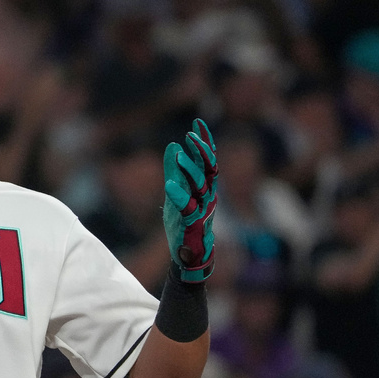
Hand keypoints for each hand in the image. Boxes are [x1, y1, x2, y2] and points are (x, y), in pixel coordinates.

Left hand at [163, 119, 217, 282]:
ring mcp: (202, 210)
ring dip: (190, 169)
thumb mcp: (177, 192)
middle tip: (190, 135)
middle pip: (209, 169)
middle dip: (201, 151)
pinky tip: (169, 185)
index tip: (197, 122)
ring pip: (201, 186)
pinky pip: (188, 208)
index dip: (204, 142)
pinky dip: (180, 196)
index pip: (208, 159)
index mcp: (205, 186)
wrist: (188, 255)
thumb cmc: (184, 223)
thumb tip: (173, 146)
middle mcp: (207, 195)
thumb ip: (175, 171)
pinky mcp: (193, 224)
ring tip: (179, 155)